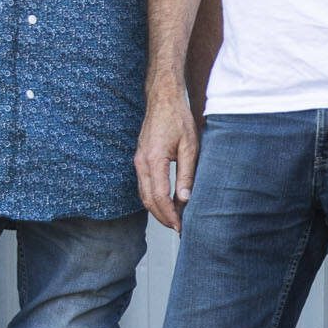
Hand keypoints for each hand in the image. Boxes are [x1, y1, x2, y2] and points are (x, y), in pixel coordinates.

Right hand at [135, 88, 198, 231]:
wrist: (163, 99)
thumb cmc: (178, 118)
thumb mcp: (190, 146)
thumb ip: (187, 174)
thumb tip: (185, 199)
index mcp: (154, 160)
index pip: (159, 196)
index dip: (170, 215)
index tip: (180, 226)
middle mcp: (141, 162)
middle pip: (148, 200)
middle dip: (162, 217)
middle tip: (178, 228)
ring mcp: (138, 161)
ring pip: (143, 194)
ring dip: (157, 210)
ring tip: (174, 219)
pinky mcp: (140, 159)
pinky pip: (144, 185)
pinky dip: (153, 198)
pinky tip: (167, 203)